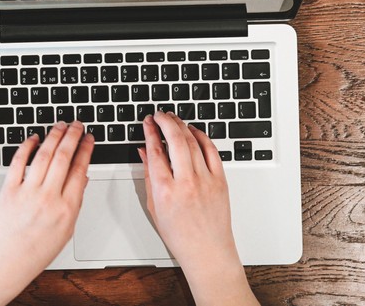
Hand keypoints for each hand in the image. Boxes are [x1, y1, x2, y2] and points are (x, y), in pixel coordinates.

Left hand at [0, 121, 93, 297]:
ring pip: (44, 155)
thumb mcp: (67, 229)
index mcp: (67, 209)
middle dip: (73, 137)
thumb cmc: (37, 249)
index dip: (86, 150)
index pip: (80, 170)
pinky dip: (26, 147)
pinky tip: (33, 138)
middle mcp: (48, 198)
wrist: (9, 260)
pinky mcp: (9, 190)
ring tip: (60, 126)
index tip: (89, 139)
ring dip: (54, 136)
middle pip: (63, 157)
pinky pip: (18, 162)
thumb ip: (75, 201)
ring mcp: (28, 193)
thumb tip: (82, 178)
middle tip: (77, 125)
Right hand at [138, 113, 240, 273]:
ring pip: (193, 141)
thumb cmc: (180, 235)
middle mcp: (186, 183)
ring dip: (181, 125)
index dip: (150, 131)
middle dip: (165, 121)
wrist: (207, 251)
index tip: (147, 122)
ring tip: (173, 119)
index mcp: (165, 191)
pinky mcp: (220, 180)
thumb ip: (149, 176)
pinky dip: (202, 137)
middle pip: (175, 139)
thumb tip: (144, 153)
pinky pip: (211, 150)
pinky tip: (193, 131)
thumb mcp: (154, 207)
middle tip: (159, 114)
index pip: (155, 151)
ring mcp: (205, 180)